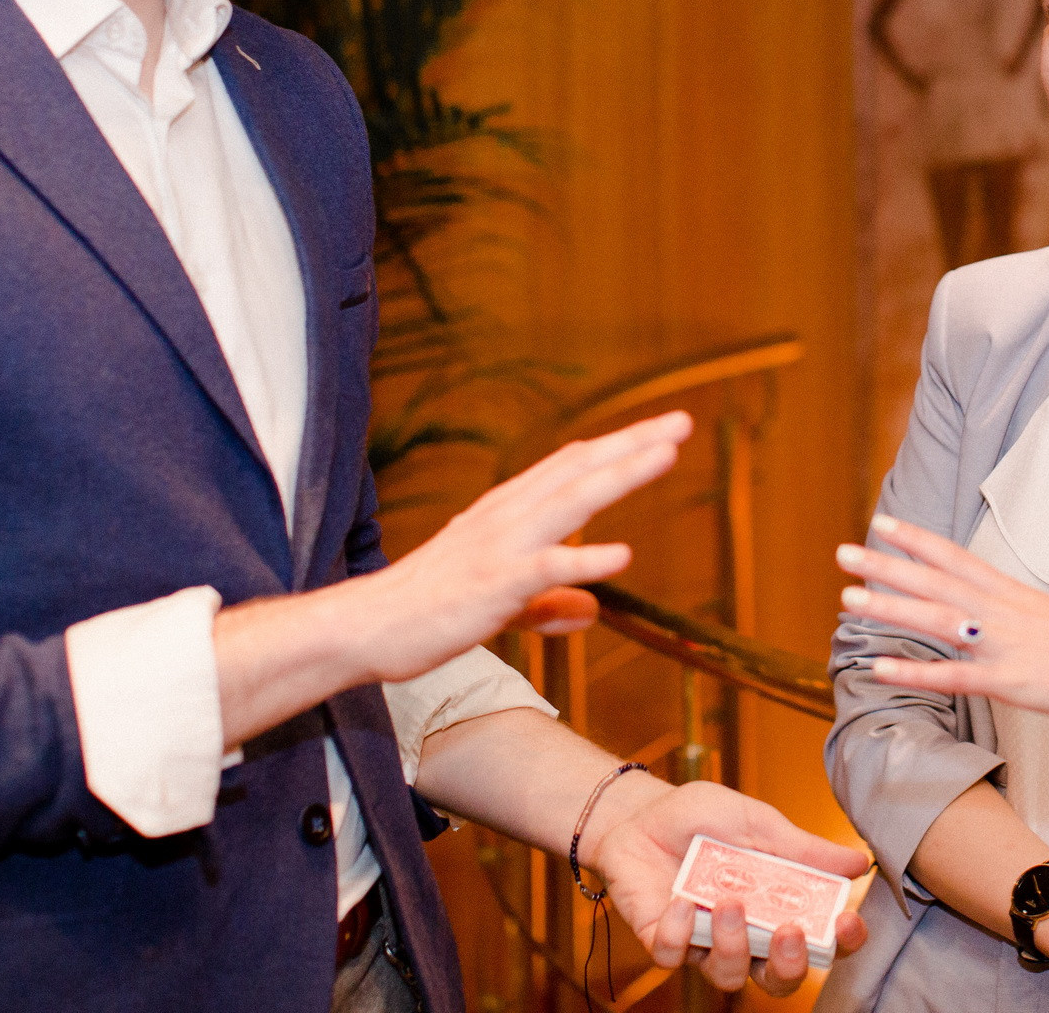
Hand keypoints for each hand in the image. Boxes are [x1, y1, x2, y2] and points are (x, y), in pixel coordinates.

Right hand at [354, 412, 690, 681]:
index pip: (570, 467)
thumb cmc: (430, 609)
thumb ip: (548, 600)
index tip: (658, 430)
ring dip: (621, 475)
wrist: (367, 627)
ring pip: (571, 501)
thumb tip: (591, 610)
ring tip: (665, 454)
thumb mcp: (503, 602)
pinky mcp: (493, 585)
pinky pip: (545, 568)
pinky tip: (620, 556)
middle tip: (681, 422)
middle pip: (580, 470)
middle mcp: (508, 515)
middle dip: (632, 444)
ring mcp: (501, 546)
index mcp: (508, 511)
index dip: (616, 447)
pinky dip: (584, 560)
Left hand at [591, 779, 871, 995]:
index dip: (839, 943)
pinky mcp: (663, 941)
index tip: (846, 922)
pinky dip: (680, 931)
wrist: (642, 811)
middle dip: (790, 965)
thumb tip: (860, 864)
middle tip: (789, 931)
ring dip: (733, 944)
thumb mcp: (760, 824)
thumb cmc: (704, 817)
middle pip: (779, 979)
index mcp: (777, 908)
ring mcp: (704, 943)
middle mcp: (746, 935)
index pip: (819, 942)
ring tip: (729, 902)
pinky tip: (682, 899)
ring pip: (729, 975)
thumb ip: (805, 850)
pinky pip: (675, 956)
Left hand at [836, 516, 1048, 719]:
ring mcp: (1001, 645)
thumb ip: (1011, 613)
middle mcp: (999, 611)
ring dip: (890, 609)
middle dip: (887, 566)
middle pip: (934, 582)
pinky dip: (914, 672)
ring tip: (847, 600)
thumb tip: (985, 614)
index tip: (882, 522)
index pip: (954, 557)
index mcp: (1009, 593)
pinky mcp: (1007, 681)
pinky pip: (953, 676)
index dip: (916, 539)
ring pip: (936, 621)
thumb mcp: (1048, 616)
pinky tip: (880, 668)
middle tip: (843, 552)